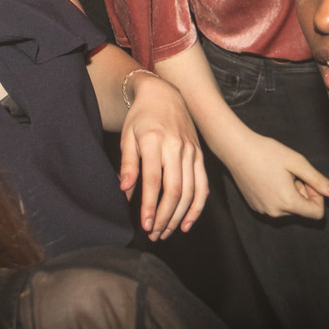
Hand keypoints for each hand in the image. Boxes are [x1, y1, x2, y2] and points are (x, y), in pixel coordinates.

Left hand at [120, 73, 208, 240]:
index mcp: (155, 140)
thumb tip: (125, 190)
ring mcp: (191, 151)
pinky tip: (187, 223)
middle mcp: (176, 146)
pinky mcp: (200, 155)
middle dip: (165, 216)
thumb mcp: (128, 135)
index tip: (145, 224)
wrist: (165, 94)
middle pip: (175, 188)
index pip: (154, 179)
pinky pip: (203, 185)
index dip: (150, 205)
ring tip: (165, 232)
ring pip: (190, 190)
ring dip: (179, 216)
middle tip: (154, 234)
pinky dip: (197, 206)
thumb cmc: (141, 116)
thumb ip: (128, 162)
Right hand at [222, 131, 328, 218]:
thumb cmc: (267, 152)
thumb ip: (318, 180)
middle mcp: (275, 212)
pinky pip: (275, 206)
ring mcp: (263, 210)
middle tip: (292, 173)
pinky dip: (278, 194)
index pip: (317, 213)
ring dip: (290, 193)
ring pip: (288, 207)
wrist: (236, 149)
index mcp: (288, 202)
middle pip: (302, 210)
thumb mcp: (297, 163)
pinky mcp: (255, 206)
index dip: (318, 196)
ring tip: (279, 174)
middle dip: (302, 192)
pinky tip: (268, 177)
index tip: (307, 179)